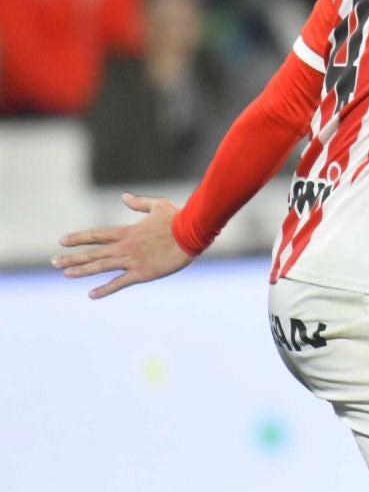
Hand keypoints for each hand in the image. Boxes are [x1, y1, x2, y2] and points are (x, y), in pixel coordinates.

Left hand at [53, 193, 194, 298]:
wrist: (191, 234)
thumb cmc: (178, 218)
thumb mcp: (158, 205)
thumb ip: (139, 203)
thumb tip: (124, 197)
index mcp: (127, 232)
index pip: (96, 235)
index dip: (78, 238)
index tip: (62, 241)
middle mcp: (124, 247)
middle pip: (92, 252)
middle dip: (72, 258)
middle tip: (54, 262)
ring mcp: (132, 261)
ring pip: (101, 267)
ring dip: (81, 270)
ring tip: (65, 274)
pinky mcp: (142, 273)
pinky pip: (119, 283)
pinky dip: (105, 289)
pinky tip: (91, 294)